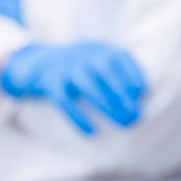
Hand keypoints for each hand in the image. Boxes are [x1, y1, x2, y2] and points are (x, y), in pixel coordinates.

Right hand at [0, 42, 147, 134]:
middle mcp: (83, 54)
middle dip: (123, 93)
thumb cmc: (79, 68)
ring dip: (106, 103)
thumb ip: (116, 73)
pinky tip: (91, 131)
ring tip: (122, 120)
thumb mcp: (97, 61)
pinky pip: (64, 100)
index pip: (120, 56)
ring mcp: (65, 67)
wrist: (37, 63)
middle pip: (105, 71)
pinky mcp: (49, 83)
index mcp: (99, 48)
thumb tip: (140, 97)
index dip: (133, 72)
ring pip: (87, 84)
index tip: (142, 91)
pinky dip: (78, 116)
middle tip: (135, 114)